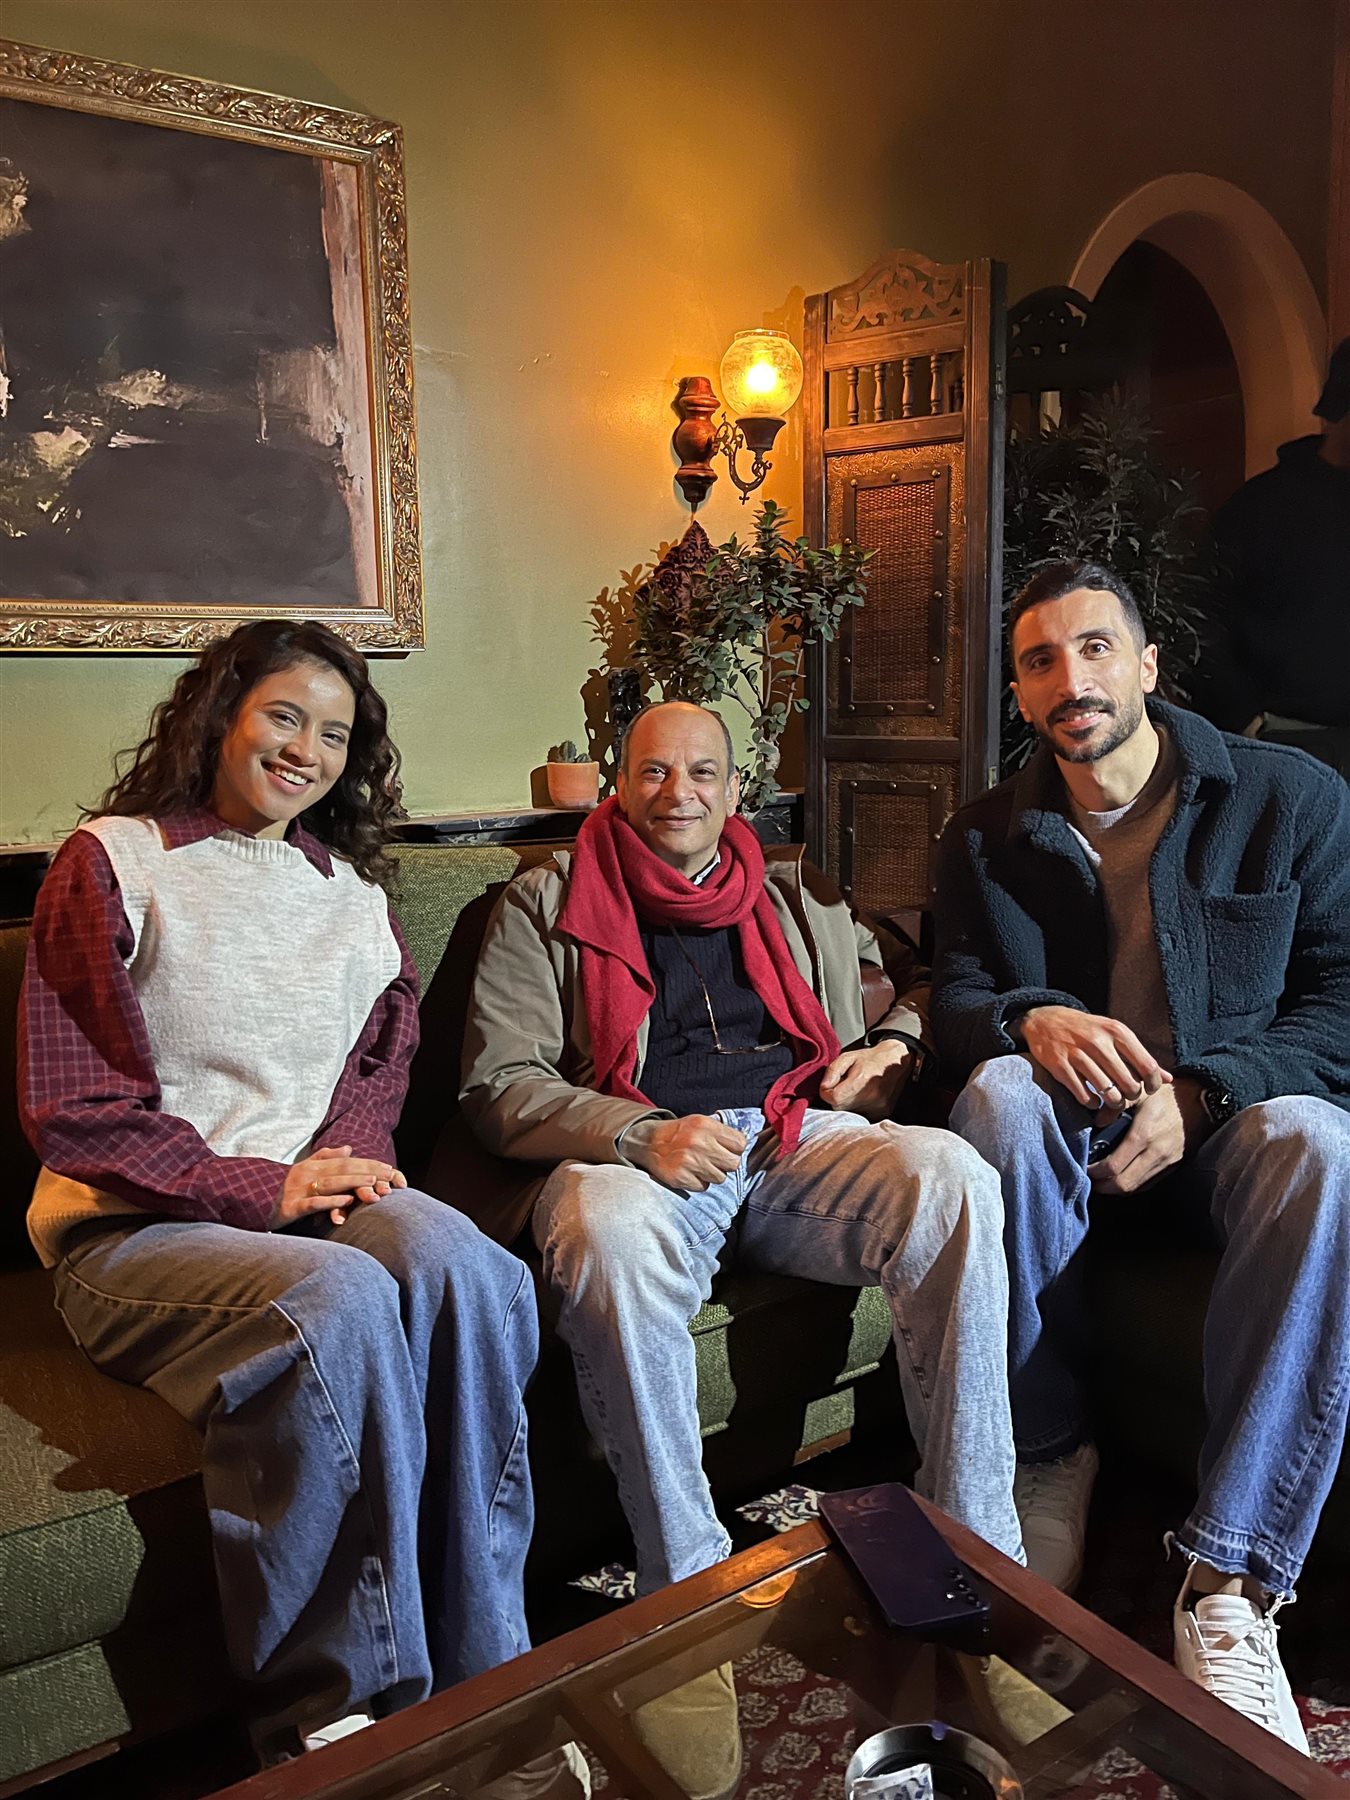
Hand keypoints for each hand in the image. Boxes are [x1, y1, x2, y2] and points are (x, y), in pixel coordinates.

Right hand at [276, 1145, 404, 1226]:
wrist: (258, 1211)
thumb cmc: (287, 1193)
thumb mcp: (304, 1171)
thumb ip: (325, 1158)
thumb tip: (349, 1148)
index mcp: (311, 1165)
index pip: (345, 1162)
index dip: (367, 1163)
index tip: (389, 1168)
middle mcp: (305, 1174)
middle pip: (341, 1170)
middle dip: (367, 1171)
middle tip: (388, 1175)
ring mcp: (297, 1190)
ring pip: (330, 1183)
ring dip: (353, 1182)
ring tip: (372, 1182)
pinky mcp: (291, 1207)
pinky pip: (314, 1203)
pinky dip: (332, 1201)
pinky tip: (348, 1200)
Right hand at [624, 1115, 746, 1191]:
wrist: (650, 1142)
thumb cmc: (680, 1133)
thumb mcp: (701, 1123)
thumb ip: (721, 1133)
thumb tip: (744, 1146)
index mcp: (706, 1126)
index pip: (740, 1144)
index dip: (735, 1149)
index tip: (727, 1149)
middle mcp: (699, 1143)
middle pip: (733, 1164)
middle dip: (725, 1163)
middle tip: (714, 1159)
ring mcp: (690, 1162)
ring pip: (720, 1178)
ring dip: (711, 1174)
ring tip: (699, 1165)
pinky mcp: (681, 1177)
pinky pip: (704, 1187)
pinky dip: (698, 1182)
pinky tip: (690, 1172)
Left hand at [819, 1040, 913, 1120]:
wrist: (895, 1062)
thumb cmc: (870, 1059)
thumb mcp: (847, 1057)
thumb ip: (832, 1071)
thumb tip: (824, 1087)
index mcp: (860, 1080)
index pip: (833, 1098)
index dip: (827, 1092)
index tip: (831, 1086)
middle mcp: (870, 1096)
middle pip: (839, 1108)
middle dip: (837, 1099)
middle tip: (844, 1087)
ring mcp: (878, 1107)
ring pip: (849, 1115)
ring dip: (847, 1105)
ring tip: (855, 1091)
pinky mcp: (882, 1113)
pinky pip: (860, 1117)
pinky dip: (857, 1110)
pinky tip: (863, 1098)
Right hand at [1016, 1006, 1171, 1114]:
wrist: (1045, 1020)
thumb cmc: (1086, 1030)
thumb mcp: (1115, 1034)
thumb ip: (1140, 1056)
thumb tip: (1168, 1078)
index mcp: (1116, 1031)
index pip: (1147, 1066)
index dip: (1152, 1084)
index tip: (1147, 1090)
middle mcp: (1098, 1041)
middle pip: (1129, 1083)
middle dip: (1132, 1096)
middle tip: (1127, 1096)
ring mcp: (1077, 1054)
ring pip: (1108, 1092)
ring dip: (1113, 1103)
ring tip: (1112, 1100)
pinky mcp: (1059, 1066)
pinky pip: (1084, 1095)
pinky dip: (1091, 1103)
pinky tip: (1092, 1098)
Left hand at [1088, 1079, 1211, 1193]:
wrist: (1201, 1101)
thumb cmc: (1167, 1095)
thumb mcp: (1139, 1091)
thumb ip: (1114, 1104)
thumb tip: (1096, 1121)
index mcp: (1143, 1135)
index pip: (1113, 1167)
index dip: (1094, 1172)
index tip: (1083, 1167)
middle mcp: (1155, 1153)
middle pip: (1123, 1184)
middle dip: (1102, 1186)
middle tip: (1088, 1178)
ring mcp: (1166, 1163)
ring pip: (1135, 1187)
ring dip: (1115, 1188)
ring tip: (1100, 1180)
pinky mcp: (1173, 1166)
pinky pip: (1148, 1184)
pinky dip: (1131, 1185)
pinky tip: (1120, 1177)